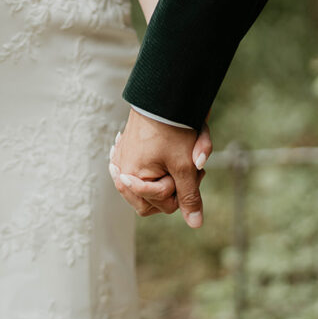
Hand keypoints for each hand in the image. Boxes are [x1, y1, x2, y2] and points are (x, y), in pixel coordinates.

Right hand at [108, 109, 212, 227]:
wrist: (165, 93)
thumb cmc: (174, 129)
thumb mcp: (185, 166)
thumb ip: (189, 197)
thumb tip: (195, 225)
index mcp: (132, 178)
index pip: (162, 205)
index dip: (181, 191)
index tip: (190, 169)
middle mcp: (122, 170)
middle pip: (151, 200)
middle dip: (173, 187)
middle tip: (189, 167)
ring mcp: (122, 158)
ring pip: (147, 184)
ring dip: (167, 176)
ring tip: (182, 159)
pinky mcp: (126, 147)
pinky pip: (139, 167)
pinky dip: (155, 165)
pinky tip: (163, 155)